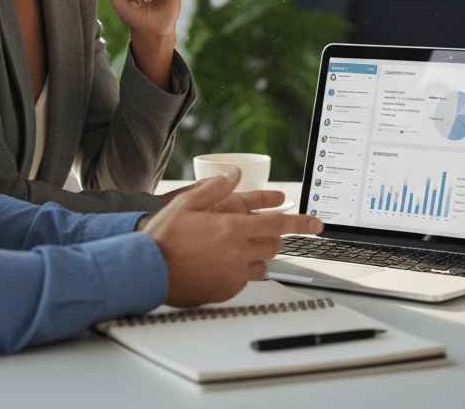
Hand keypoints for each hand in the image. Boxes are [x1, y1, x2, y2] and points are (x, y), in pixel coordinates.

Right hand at [142, 170, 323, 306]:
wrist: (147, 270)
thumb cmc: (164, 237)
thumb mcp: (187, 202)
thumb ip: (216, 188)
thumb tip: (234, 174)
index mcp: (232, 229)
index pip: (278, 225)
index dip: (301, 223)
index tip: (317, 224)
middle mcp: (238, 253)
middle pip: (273, 245)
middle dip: (271, 236)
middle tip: (257, 230)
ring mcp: (233, 275)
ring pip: (262, 265)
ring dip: (257, 254)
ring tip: (237, 247)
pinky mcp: (226, 291)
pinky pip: (245, 280)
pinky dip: (241, 271)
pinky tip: (222, 263)